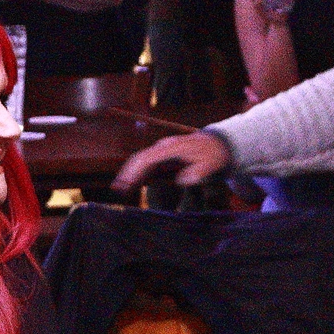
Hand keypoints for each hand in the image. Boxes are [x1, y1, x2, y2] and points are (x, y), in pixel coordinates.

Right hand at [114, 131, 232, 190]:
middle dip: (127, 173)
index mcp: (171, 148)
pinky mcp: (163, 158)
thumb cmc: (213, 154)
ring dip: (128, 174)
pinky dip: (136, 174)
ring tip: (118, 189)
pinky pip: (145, 165)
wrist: (216, 144)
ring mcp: (161, 152)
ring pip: (139, 161)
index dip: (136, 171)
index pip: (147, 158)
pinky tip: (129, 185)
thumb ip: (198, 171)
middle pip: (138, 158)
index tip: (127, 183)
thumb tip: (183, 179)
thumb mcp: (210, 163)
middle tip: (117, 189)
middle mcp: (163, 148)